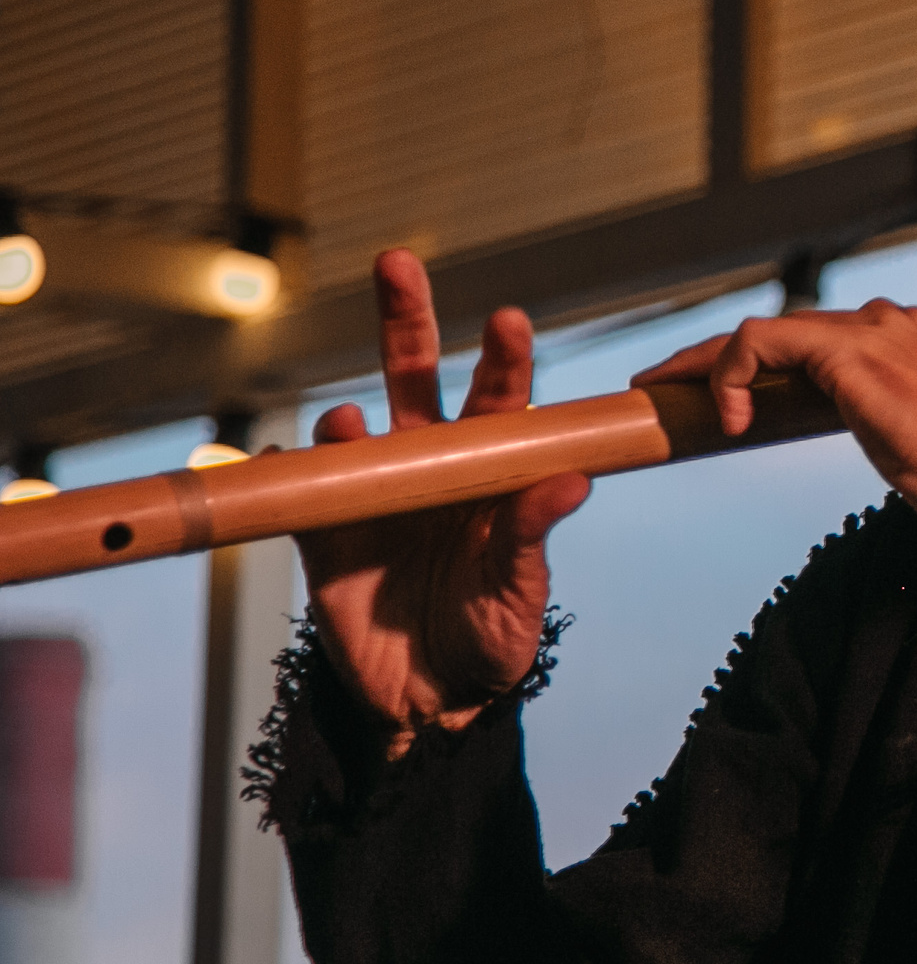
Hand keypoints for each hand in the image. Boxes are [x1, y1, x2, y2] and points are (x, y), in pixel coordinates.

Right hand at [295, 250, 591, 757]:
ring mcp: (373, 492)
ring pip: (351, 426)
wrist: (430, 702)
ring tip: (352, 421)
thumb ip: (535, 535)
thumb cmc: (492, 637)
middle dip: (405, 319)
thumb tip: (573, 482)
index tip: (509, 321)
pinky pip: (301, 487)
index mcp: (492, 471)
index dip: (504, 359)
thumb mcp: (522, 591)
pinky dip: (296, 469)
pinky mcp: (321, 532)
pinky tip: (299, 463)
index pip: (500, 400)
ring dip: (349, 418)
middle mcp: (430, 465)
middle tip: (397, 261)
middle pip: (415, 377)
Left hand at [630, 300, 916, 530]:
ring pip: (762, 331)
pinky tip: (727, 422)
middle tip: (667, 386)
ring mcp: (872, 334)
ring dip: (705, 363)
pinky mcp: (848, 355)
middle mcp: (894, 323)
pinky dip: (731, 375)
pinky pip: (761, 344)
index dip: (767, 363)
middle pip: (784, 330)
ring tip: (665, 395)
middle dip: (717, 357)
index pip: (823, 338)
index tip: (726, 399)